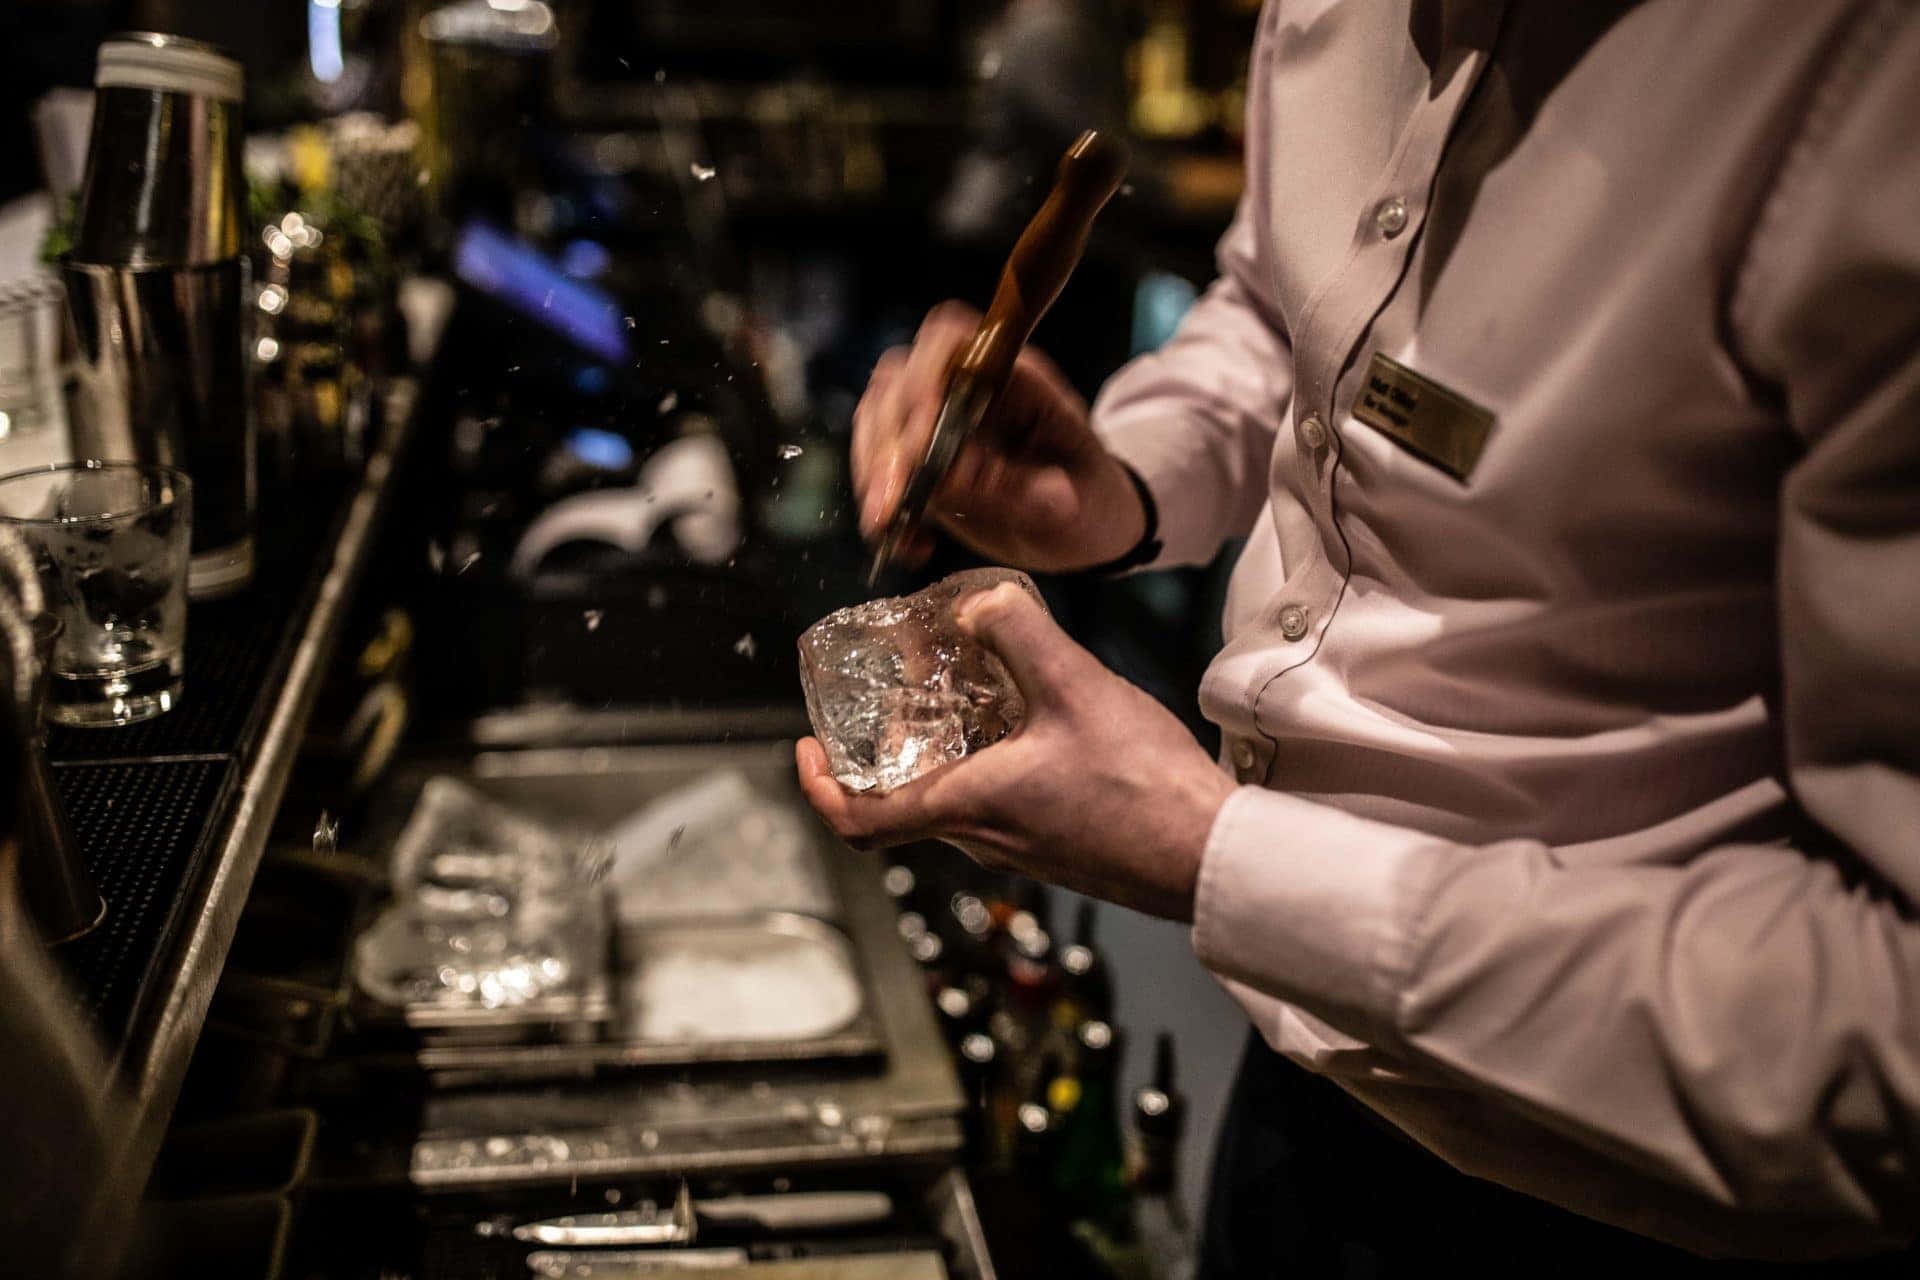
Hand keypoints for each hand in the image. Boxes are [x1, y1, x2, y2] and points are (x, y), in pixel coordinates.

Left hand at [796, 582, 1235, 921]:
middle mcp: (983, 838)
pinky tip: (1027, 721)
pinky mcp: (1057, 847)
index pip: (859, 821)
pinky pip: (997, 806)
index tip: (804, 747)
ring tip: (963, 693)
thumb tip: (980, 604)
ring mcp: (1021, 848)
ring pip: (953, 801)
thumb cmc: (1143, 785)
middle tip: (894, 694)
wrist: (1209, 854)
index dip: (818, 786)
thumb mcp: (1076, 687)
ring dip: (940, 753)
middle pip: (904, 803)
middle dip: (886, 750)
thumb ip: (1020, 635)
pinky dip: (985, 764)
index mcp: (967, 807)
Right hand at [852, 302, 1145, 572]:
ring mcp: (937, 422)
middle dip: (886, 443)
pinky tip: (911, 545)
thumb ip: (1018, 486)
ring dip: (874, 474)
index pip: (948, 343)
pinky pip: (880, 469)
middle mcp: (966, 389)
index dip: (923, 381)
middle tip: (891, 503)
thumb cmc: (1092, 499)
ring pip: (877, 422)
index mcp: (1011, 376)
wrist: (1089, 525)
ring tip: (891, 526)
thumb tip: (953, 477)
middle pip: (897, 382)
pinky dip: (882, 505)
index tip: (919, 441)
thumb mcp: (1073, 500)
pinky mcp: (921, 462)